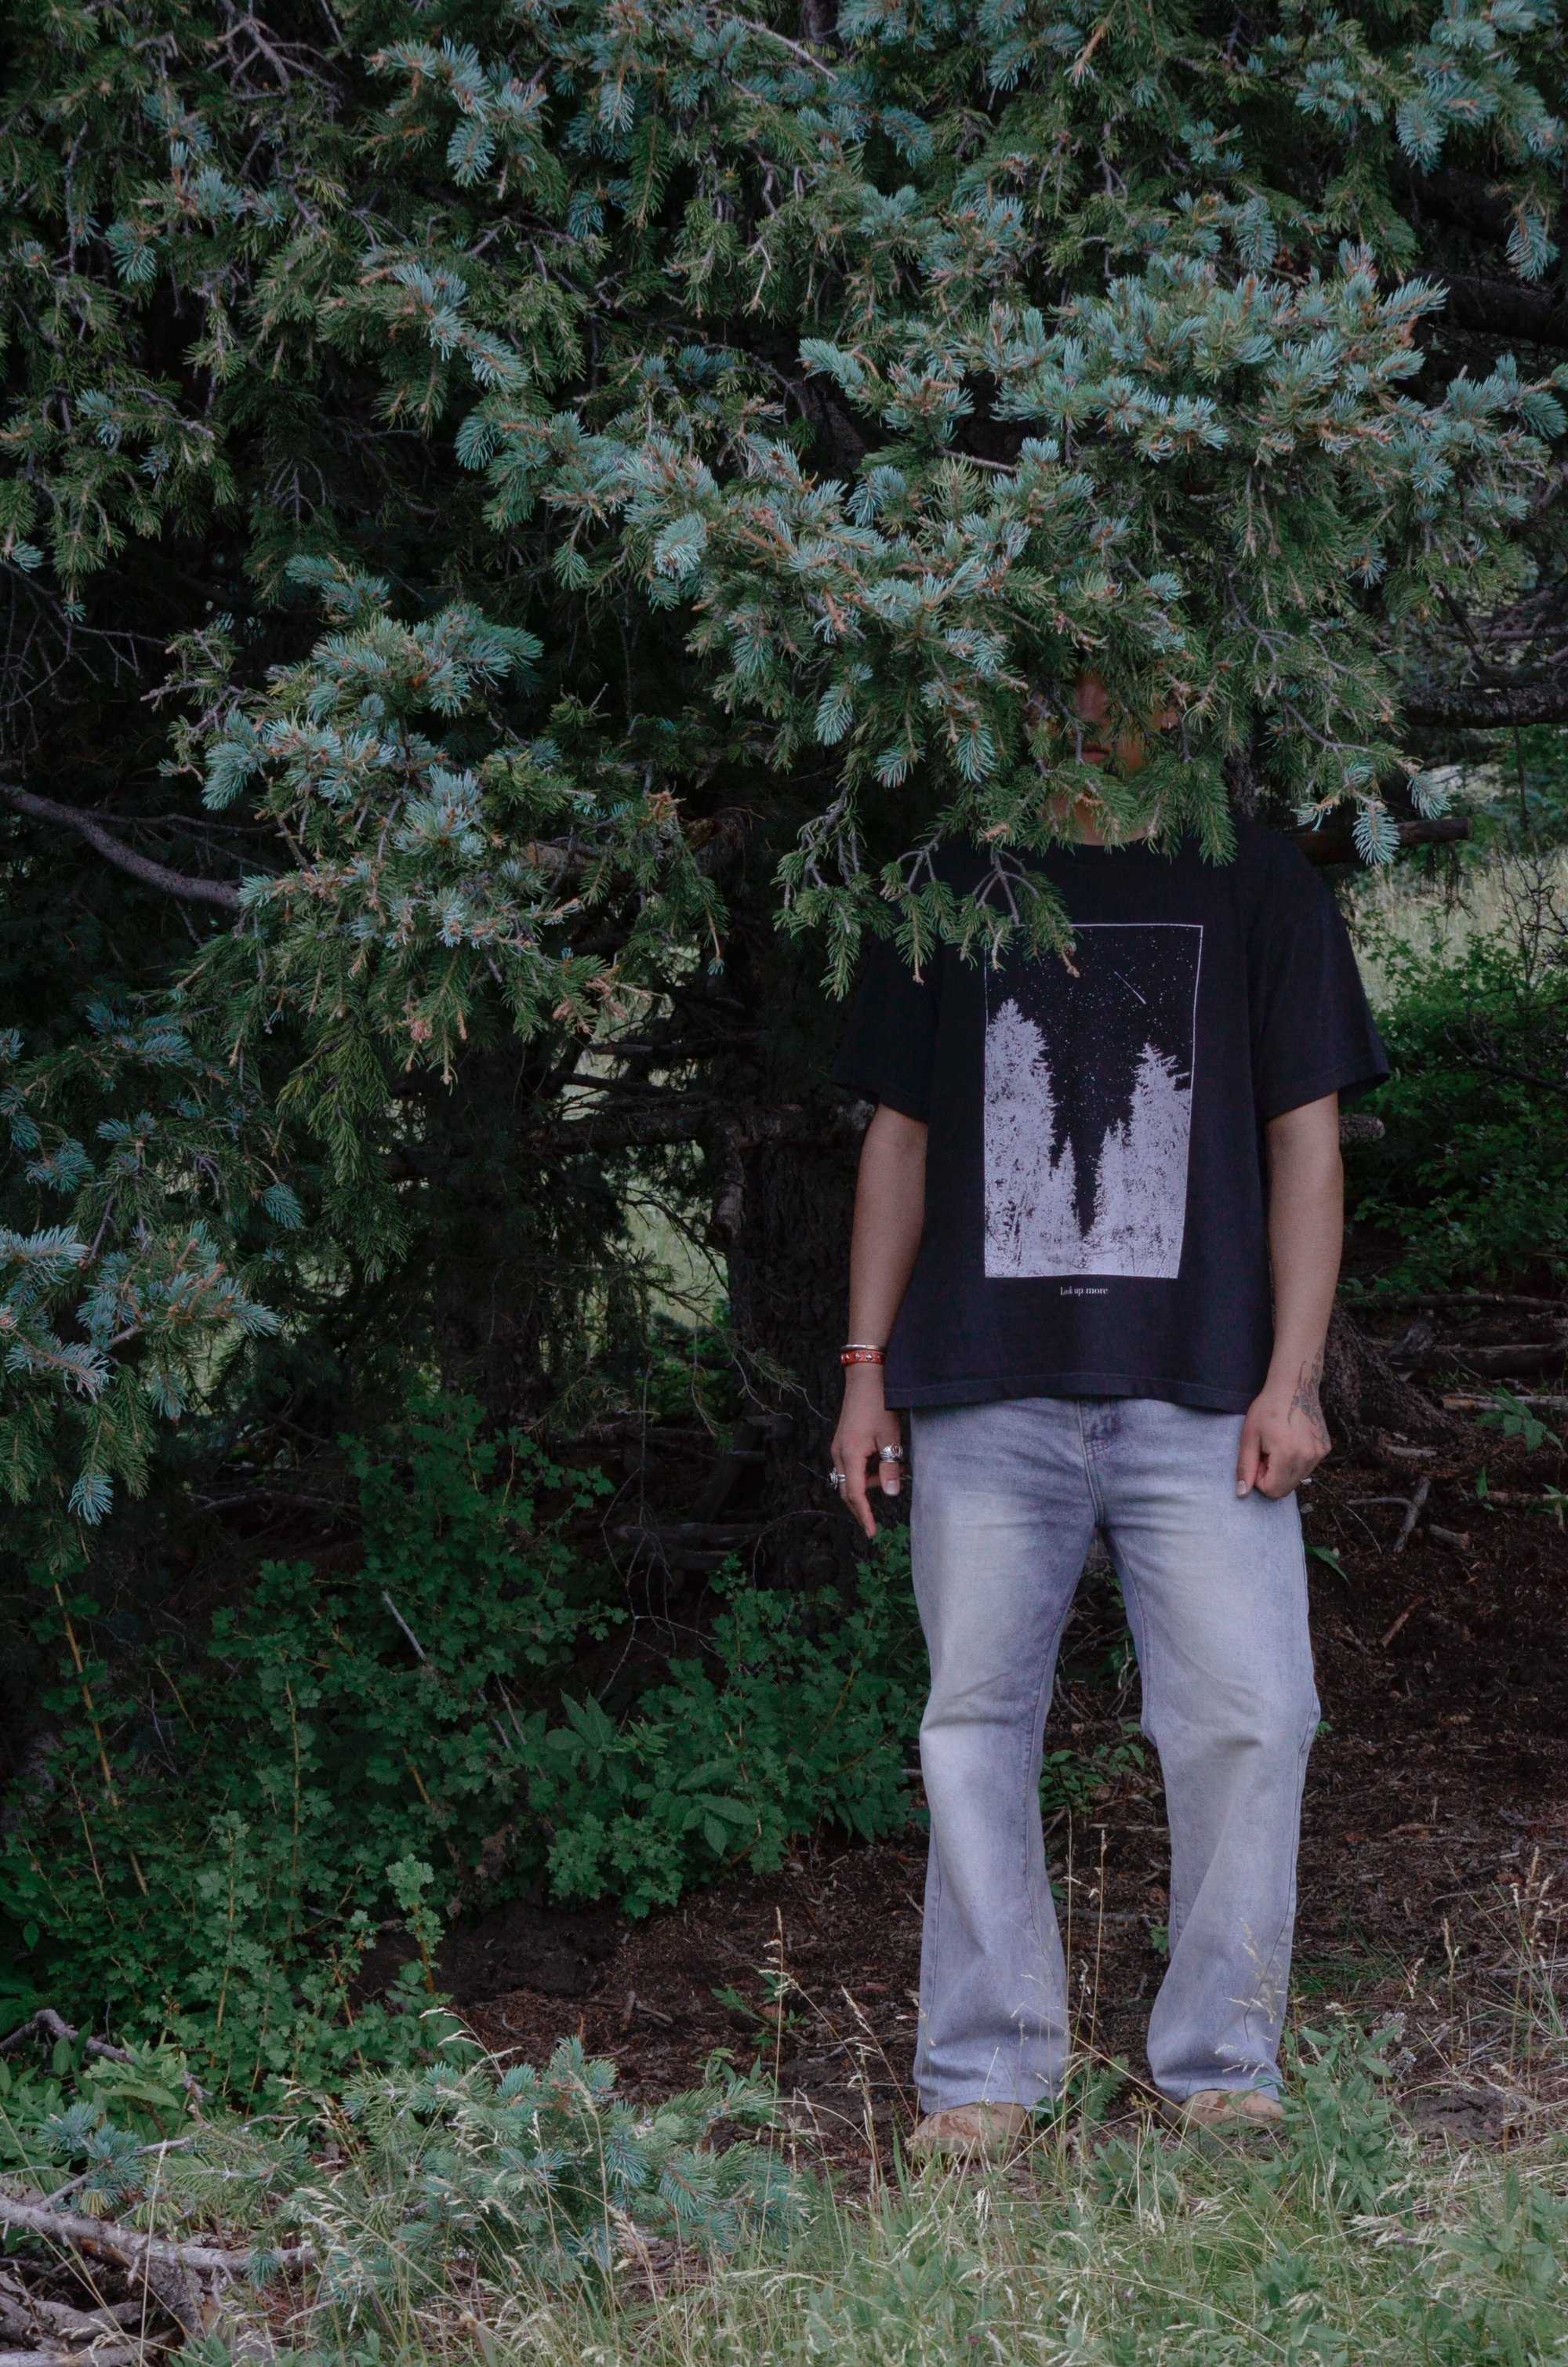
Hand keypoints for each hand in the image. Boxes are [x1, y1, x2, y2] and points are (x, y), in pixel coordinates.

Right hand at [830, 1368, 905, 1538]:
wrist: (865, 1379)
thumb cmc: (879, 1406)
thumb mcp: (890, 1438)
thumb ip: (890, 1467)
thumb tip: (891, 1494)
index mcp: (850, 1456)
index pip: (855, 1495)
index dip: (864, 1515)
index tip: (872, 1533)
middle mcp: (839, 1454)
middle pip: (847, 1491)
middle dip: (862, 1507)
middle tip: (876, 1521)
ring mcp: (838, 1447)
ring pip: (850, 1479)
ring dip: (868, 1485)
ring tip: (893, 1471)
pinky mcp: (842, 1442)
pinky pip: (851, 1466)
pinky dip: (865, 1473)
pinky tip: (883, 1462)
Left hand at [1236, 1357, 1330, 1499]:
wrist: (1293, 1387)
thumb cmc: (1267, 1409)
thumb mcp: (1249, 1437)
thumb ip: (1246, 1467)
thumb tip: (1242, 1494)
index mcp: (1287, 1456)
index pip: (1272, 1491)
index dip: (1260, 1478)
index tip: (1258, 1458)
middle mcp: (1307, 1458)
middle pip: (1285, 1489)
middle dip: (1272, 1477)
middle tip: (1267, 1453)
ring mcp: (1319, 1454)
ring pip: (1297, 1480)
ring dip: (1284, 1470)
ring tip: (1278, 1446)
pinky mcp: (1325, 1449)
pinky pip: (1307, 1467)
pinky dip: (1297, 1461)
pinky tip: (1291, 1441)